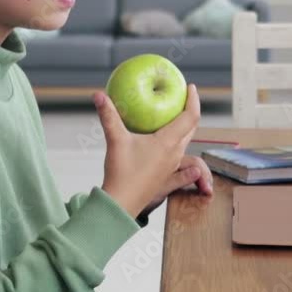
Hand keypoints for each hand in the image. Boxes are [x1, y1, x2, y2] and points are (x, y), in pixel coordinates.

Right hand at [97, 84, 201, 217]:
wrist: (121, 203)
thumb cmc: (121, 172)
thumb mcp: (115, 140)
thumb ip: (108, 115)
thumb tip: (97, 94)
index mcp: (168, 142)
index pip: (190, 116)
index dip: (193, 100)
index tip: (191, 87)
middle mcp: (175, 153)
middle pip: (191, 127)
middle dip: (190, 110)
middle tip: (185, 96)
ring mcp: (172, 165)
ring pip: (186, 141)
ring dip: (185, 127)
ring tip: (177, 116)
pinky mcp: (166, 175)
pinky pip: (182, 159)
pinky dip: (185, 149)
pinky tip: (190, 158)